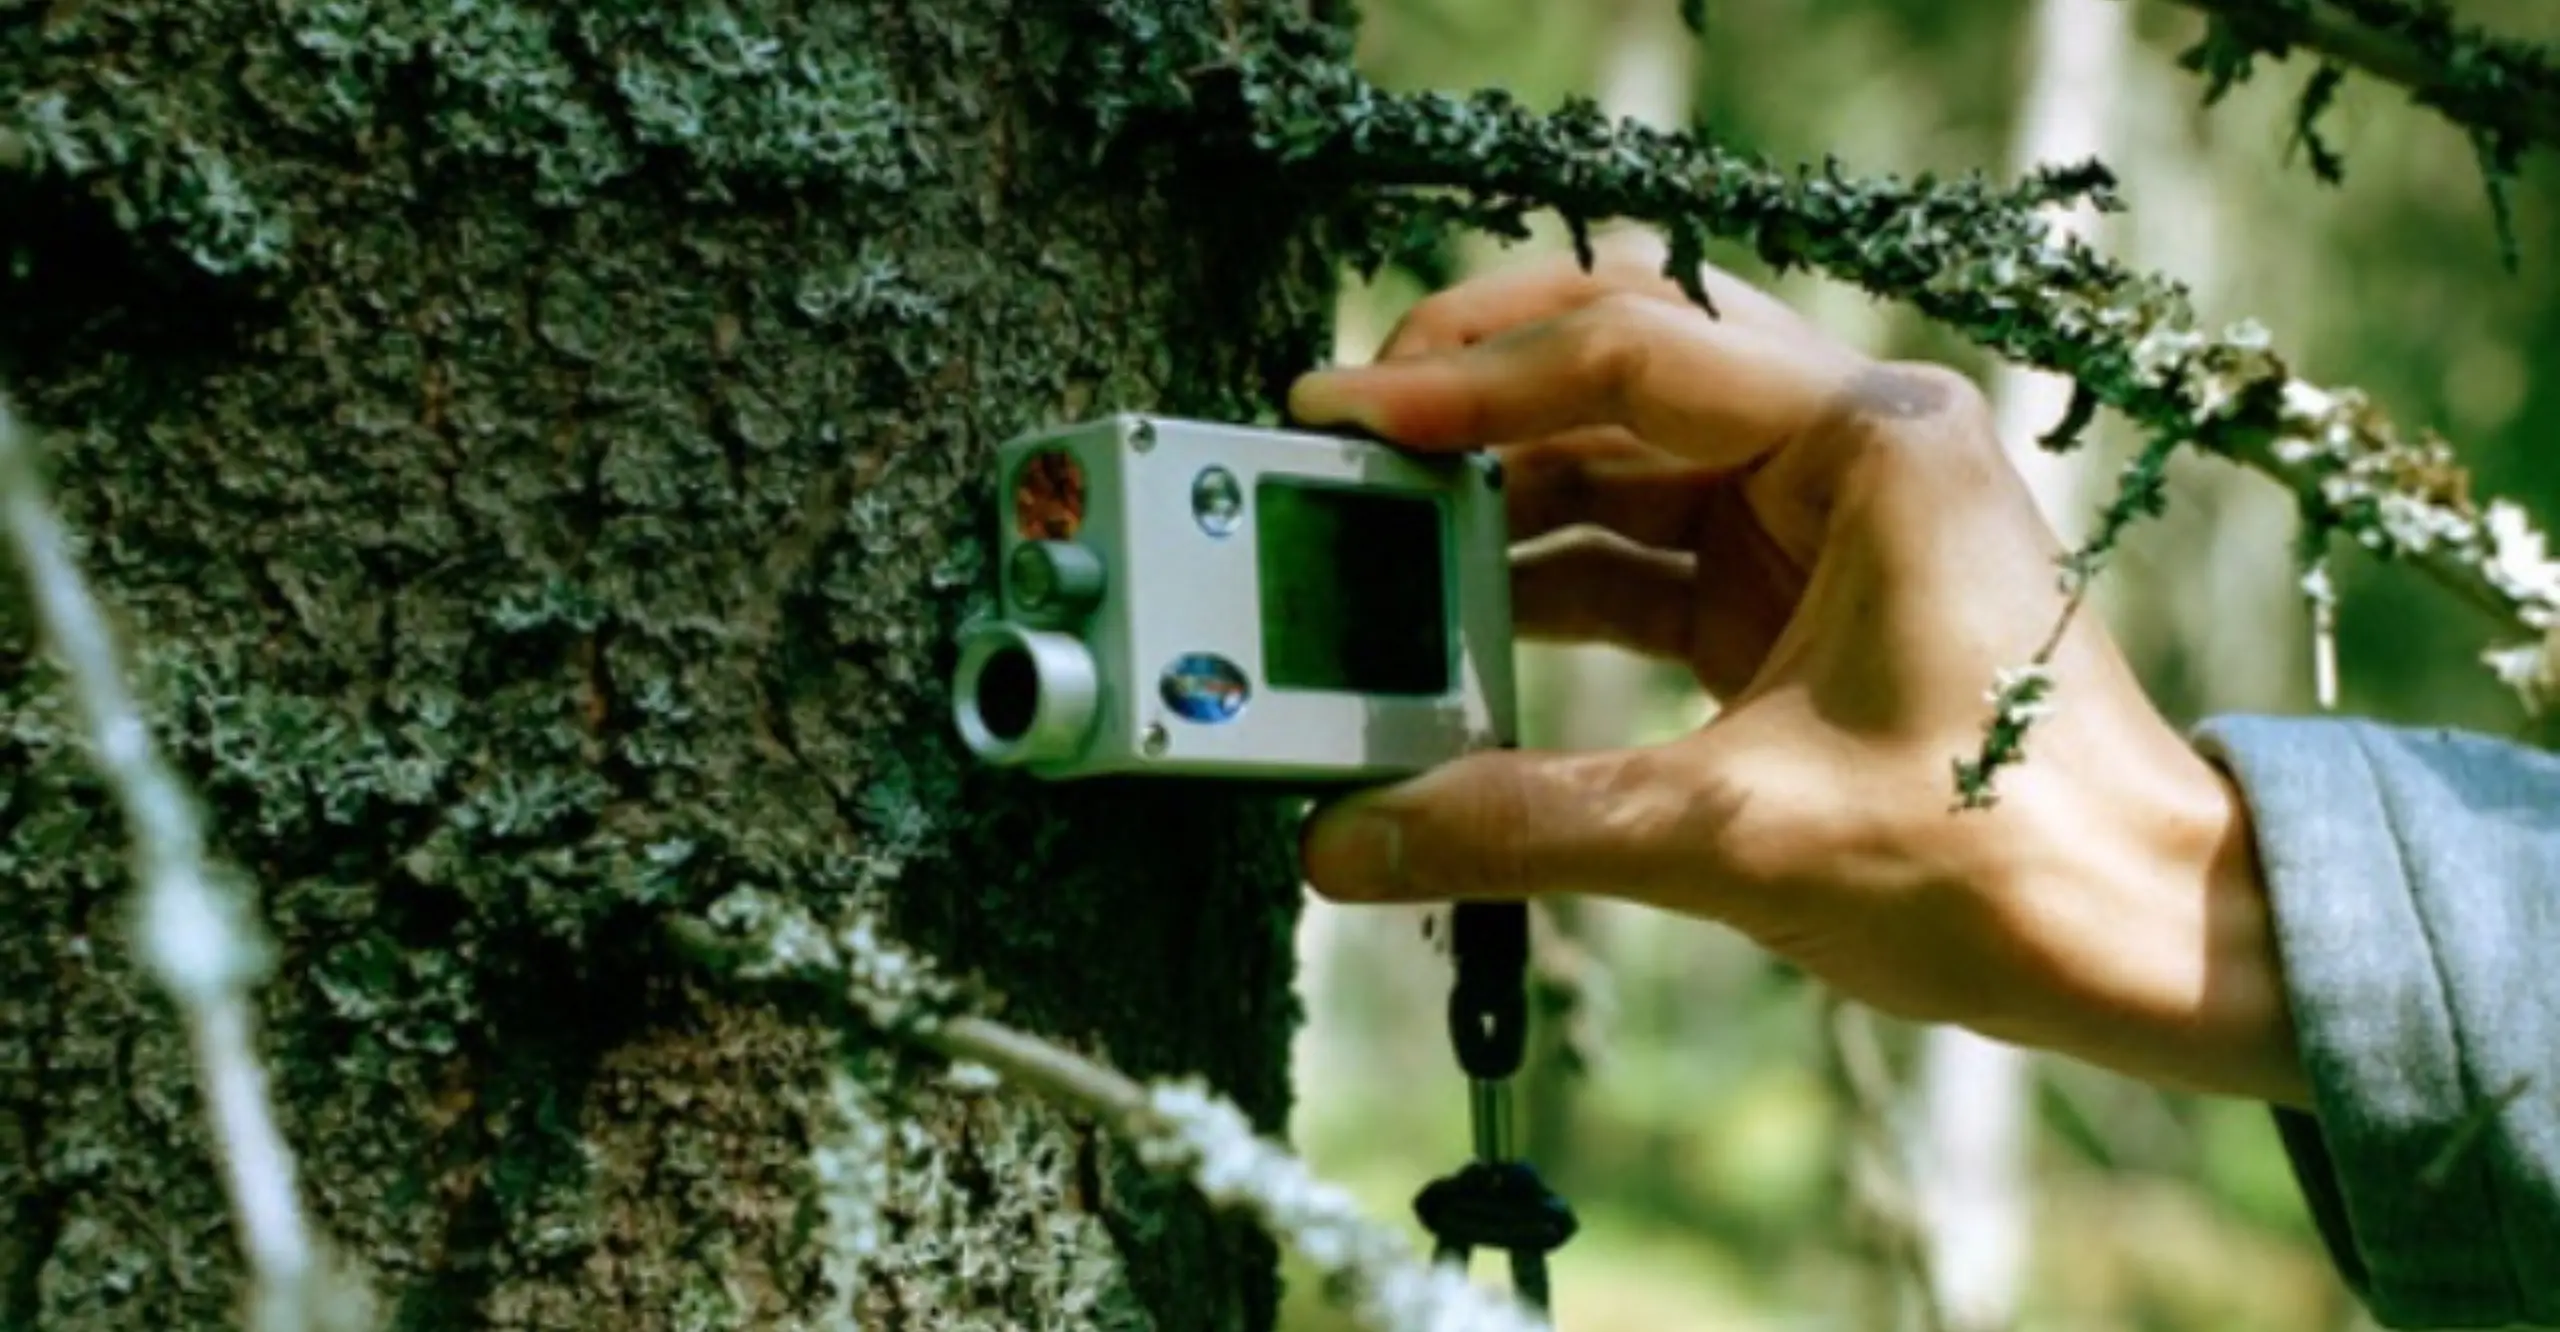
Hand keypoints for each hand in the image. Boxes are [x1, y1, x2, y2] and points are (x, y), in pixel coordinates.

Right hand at [1288, 242, 2308, 1106]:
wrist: (2153, 945)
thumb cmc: (2012, 864)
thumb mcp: (1739, 835)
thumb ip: (1524, 823)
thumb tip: (1349, 843)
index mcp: (1874, 441)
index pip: (1632, 351)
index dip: (1469, 383)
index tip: (1347, 416)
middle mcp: (1854, 445)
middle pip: (1626, 359)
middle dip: (1478, 389)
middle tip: (1348, 429)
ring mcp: (1827, 515)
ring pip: (1626, 454)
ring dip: (1502, 491)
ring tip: (1378, 530)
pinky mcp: (1801, 593)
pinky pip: (1644, 548)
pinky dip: (1548, 575)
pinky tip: (1457, 615)